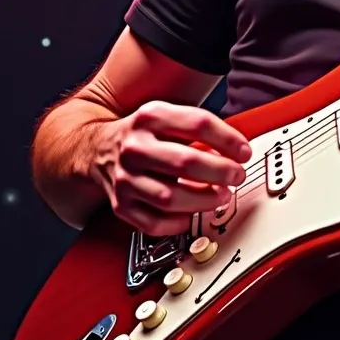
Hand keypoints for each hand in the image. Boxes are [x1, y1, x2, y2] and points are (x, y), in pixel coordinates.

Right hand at [89, 101, 252, 235]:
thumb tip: (237, 151)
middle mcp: (134, 147)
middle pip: (186, 162)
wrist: (95, 149)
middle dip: (221, 172)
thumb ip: (199, 129)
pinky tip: (192, 214)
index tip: (244, 152)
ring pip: (170, 197)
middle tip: (236, 176)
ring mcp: (125, 178)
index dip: (228, 140)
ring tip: (220, 196)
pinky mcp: (120, 204)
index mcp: (150, 118)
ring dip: (203, 200)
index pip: (198, 124)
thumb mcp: (166, 116)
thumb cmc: (142, 135)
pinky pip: (154, 223)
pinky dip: (178, 223)